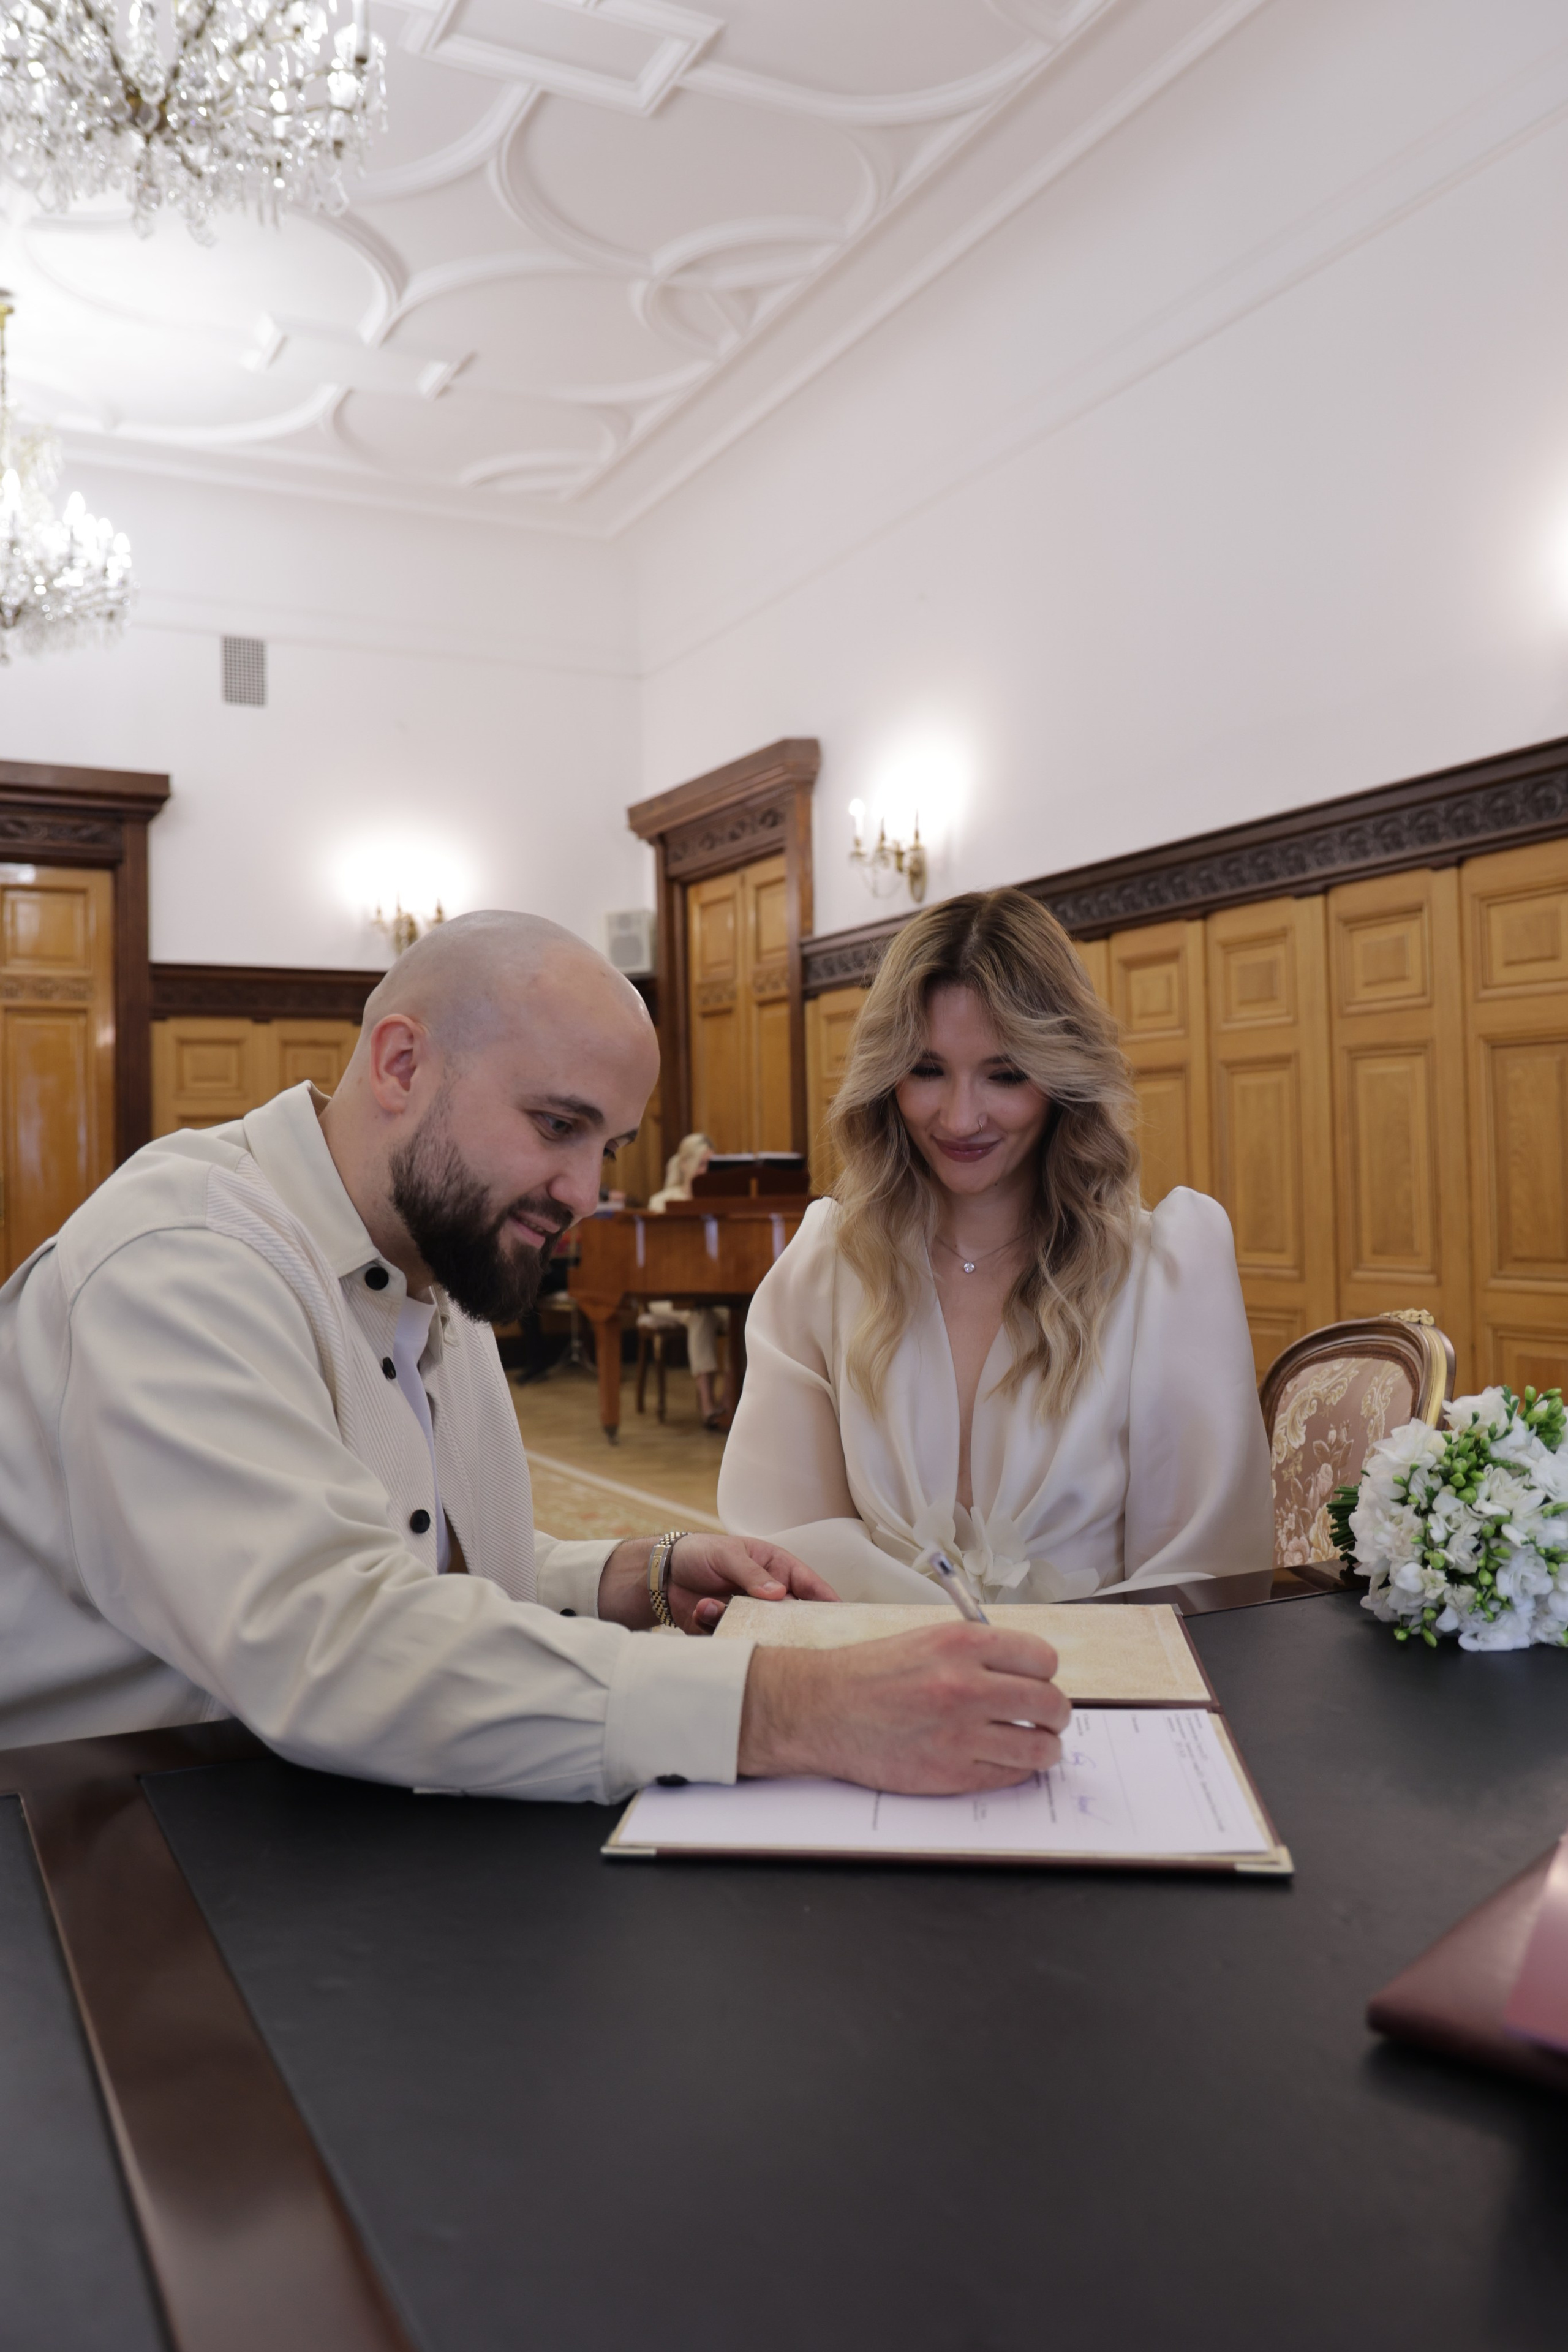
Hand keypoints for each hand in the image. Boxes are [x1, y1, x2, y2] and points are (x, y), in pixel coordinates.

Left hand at [598, 1534, 838, 1634]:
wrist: (662, 1574)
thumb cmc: (701, 1553)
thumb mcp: (728, 1555)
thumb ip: (752, 1575)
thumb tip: (779, 1596)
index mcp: (779, 1570)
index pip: (811, 1587)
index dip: (828, 1604)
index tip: (841, 1623)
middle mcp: (770, 1597)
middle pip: (793, 1619)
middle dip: (785, 1626)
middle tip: (777, 1631)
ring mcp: (751, 1617)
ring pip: (762, 1633)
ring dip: (739, 1622)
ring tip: (711, 1604)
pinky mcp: (730, 1634)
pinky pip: (734, 1640)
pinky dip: (716, 1627)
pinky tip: (700, 1609)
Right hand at [737, 1623, 1070, 1792]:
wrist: (821, 1709)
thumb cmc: (870, 1674)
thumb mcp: (928, 1640)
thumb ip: (979, 1653)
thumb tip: (1027, 1673)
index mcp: (962, 1644)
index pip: (1043, 1659)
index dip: (1044, 1673)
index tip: (1038, 1682)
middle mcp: (966, 1686)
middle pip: (1050, 1704)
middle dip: (1054, 1714)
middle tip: (1046, 1718)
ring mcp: (959, 1734)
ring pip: (1039, 1748)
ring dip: (1043, 1747)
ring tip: (1034, 1744)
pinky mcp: (949, 1773)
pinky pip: (1009, 1777)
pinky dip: (1014, 1771)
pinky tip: (1001, 1760)